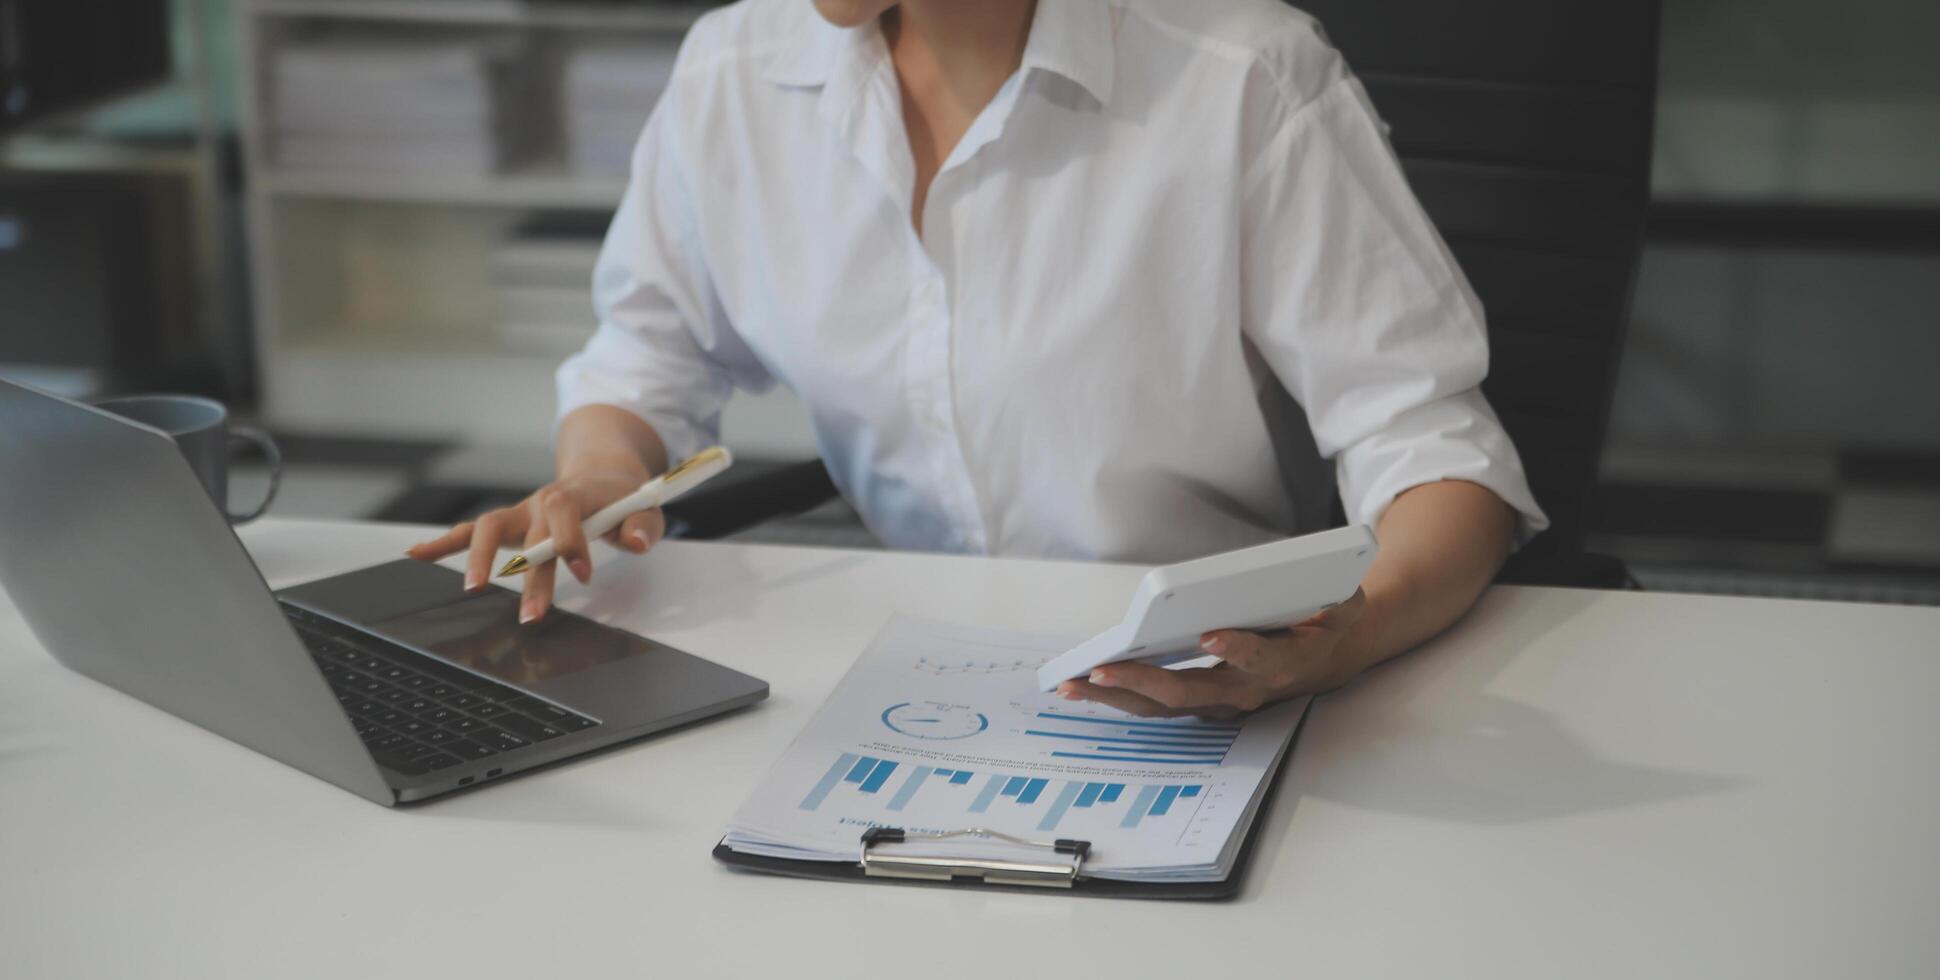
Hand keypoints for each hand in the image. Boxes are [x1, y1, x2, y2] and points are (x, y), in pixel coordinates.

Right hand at [404, 465, 664, 622]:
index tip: (581, 573)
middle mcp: (543, 501)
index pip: (566, 511)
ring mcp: (522, 512)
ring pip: (489, 527)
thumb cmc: (625, 499)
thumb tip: (637, 542)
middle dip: (529, 576)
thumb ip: (643, 526)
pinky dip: (442, 543)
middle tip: (531, 615)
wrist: (605, 475)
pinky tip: (415, 556)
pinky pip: (469, 531)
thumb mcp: (646, 509)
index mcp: (576, 494)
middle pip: (528, 534)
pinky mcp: (509, 524)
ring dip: (478, 558)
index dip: (570, 540)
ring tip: (472, 589)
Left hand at [1055, 589, 1370, 719]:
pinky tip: (1080, 683)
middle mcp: (1245, 690)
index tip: (1211, 634)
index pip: (1261, 658)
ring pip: (1163, 706)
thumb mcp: (1346, 604)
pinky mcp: (1198, 700)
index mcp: (1283, 662)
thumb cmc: (1326, 621)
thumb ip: (1340, 600)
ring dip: (1117, 696)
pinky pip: (1154, 704)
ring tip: (1072, 684)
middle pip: (1190, 692)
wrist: (1324, 658)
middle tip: (1103, 670)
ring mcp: (1219, 701)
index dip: (1239, 648)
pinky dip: (1118, 694)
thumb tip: (1331, 586)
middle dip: (1144, 682)